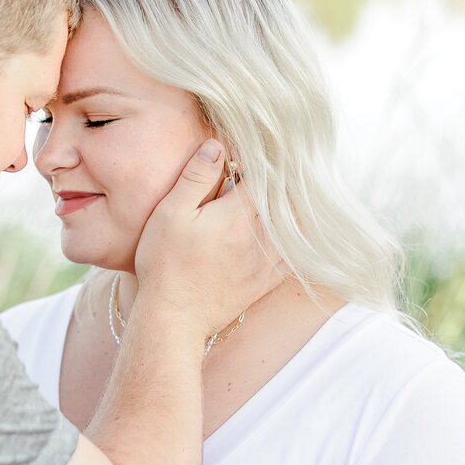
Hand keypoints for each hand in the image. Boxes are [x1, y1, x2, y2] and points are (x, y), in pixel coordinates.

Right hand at [134, 141, 280, 342]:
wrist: (174, 317)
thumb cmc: (166, 264)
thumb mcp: (170, 214)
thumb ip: (195, 178)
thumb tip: (217, 146)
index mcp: (238, 215)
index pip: (265, 177)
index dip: (262, 162)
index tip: (258, 155)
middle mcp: (259, 237)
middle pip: (284, 201)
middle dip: (281, 185)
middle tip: (281, 171)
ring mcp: (265, 262)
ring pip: (295, 229)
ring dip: (294, 212)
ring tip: (290, 198)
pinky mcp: (264, 283)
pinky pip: (294, 259)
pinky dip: (298, 243)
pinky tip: (296, 235)